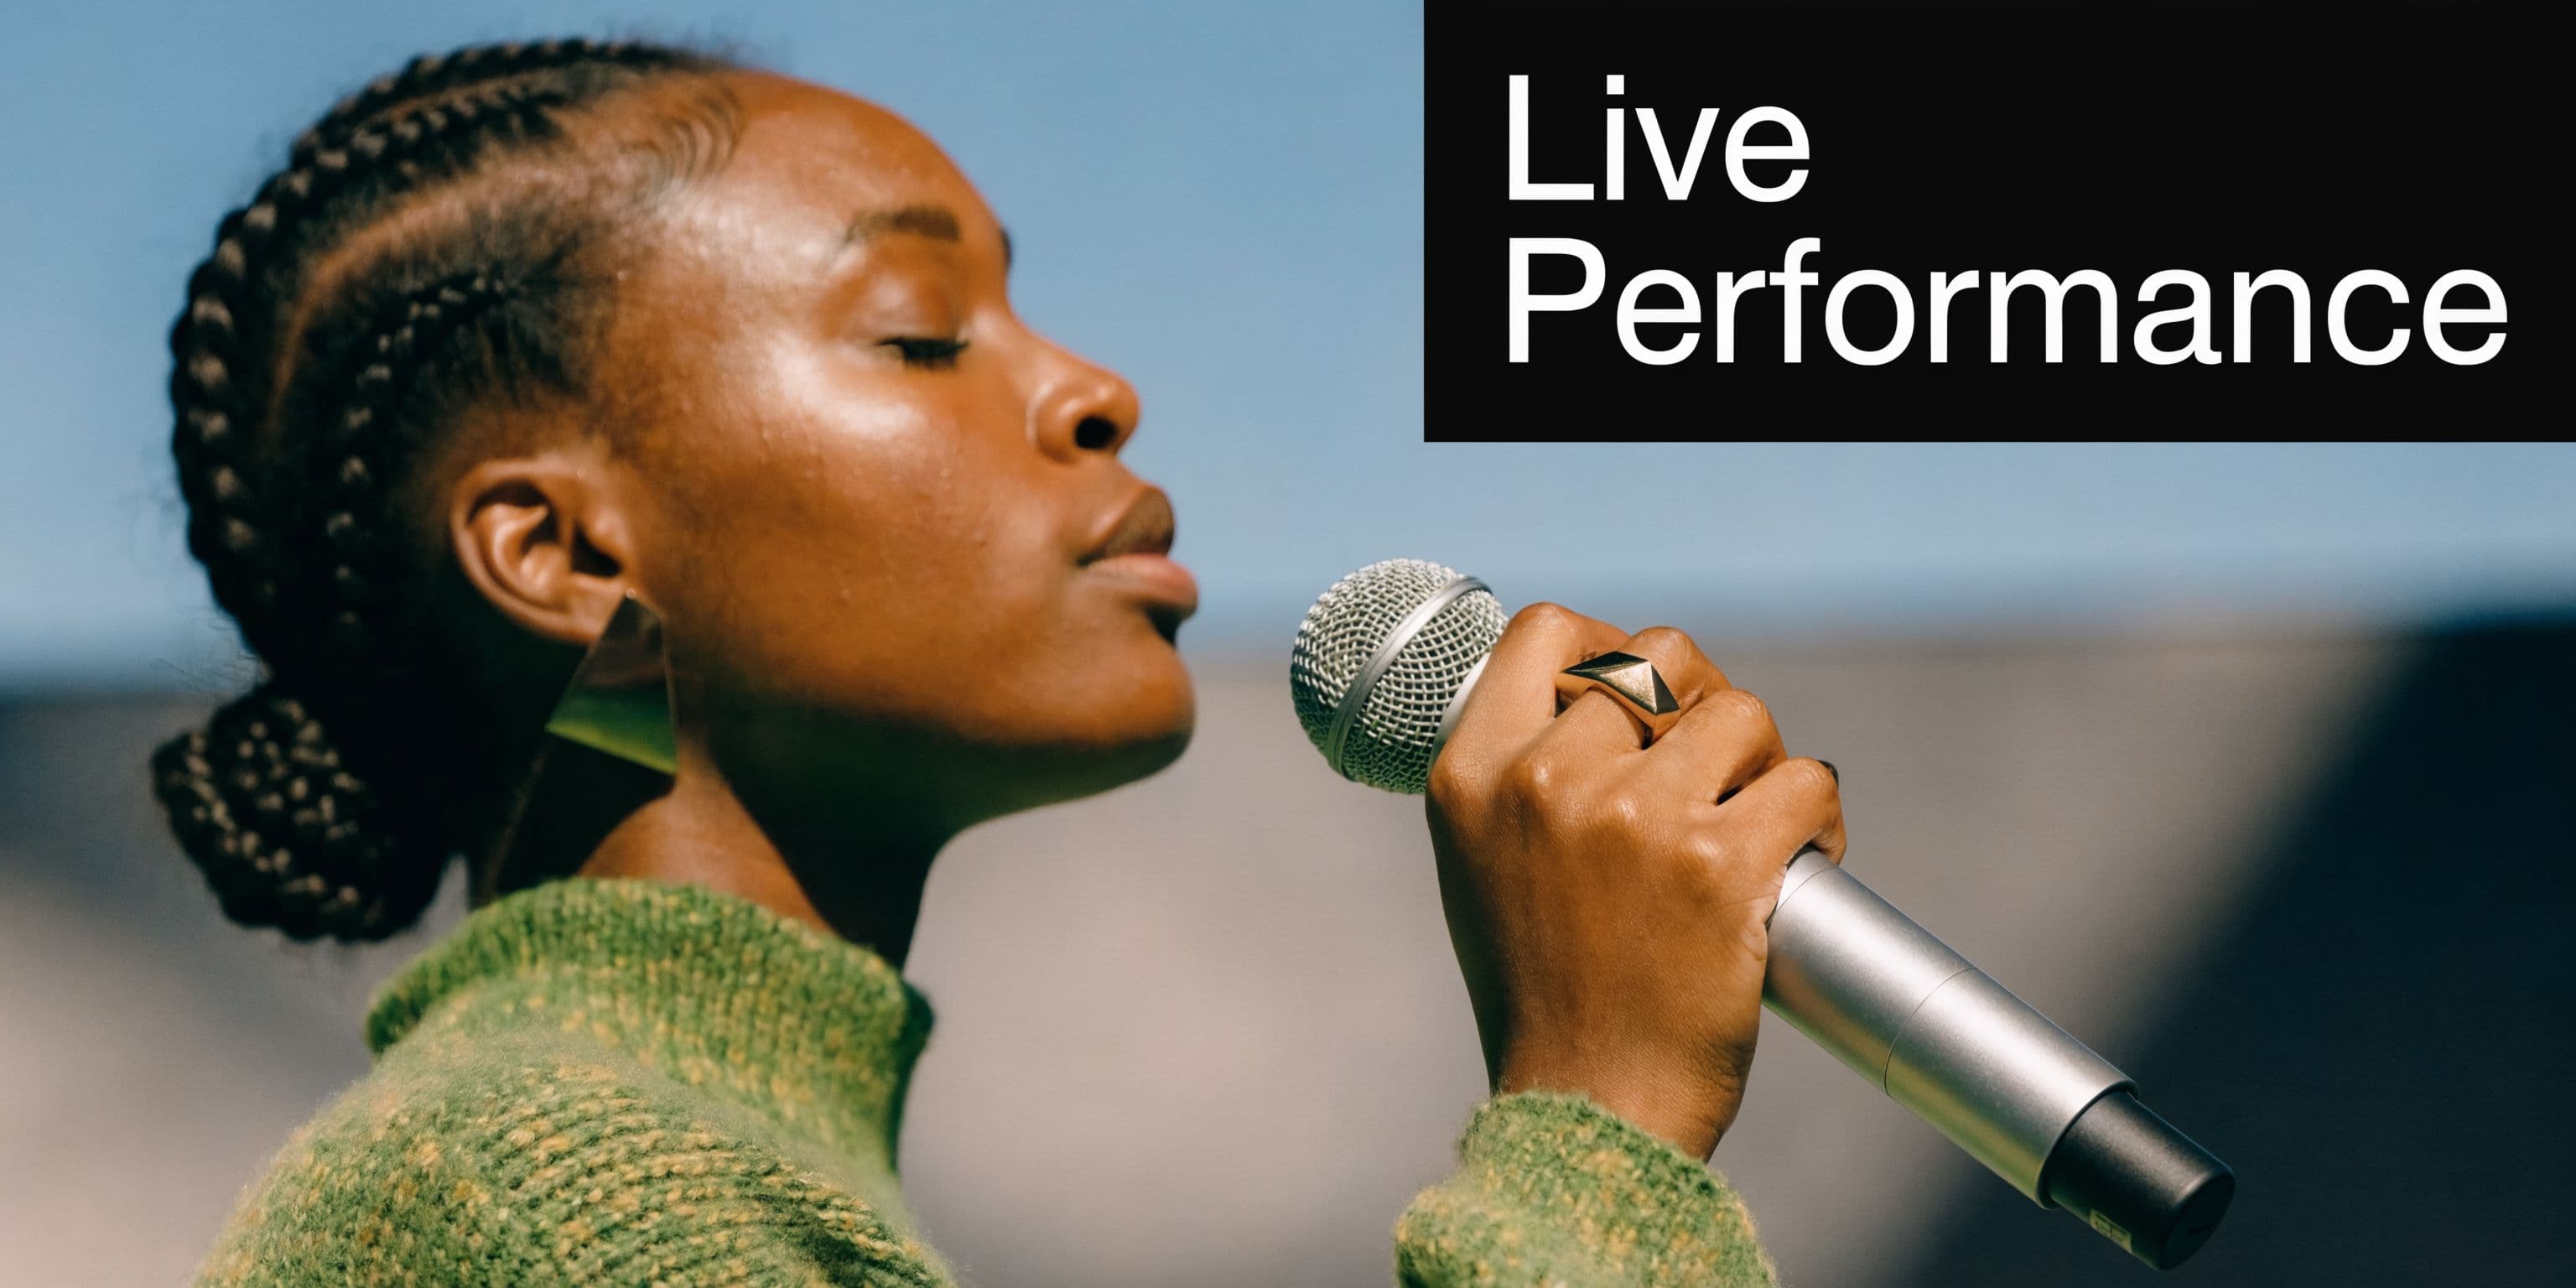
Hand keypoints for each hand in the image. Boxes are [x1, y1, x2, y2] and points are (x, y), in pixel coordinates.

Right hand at [1424, 603, 1846, 1159]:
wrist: (1586, 1112)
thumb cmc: (1545, 994)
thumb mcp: (1484, 865)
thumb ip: (1523, 776)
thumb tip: (1604, 694)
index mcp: (1473, 775)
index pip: (1545, 631)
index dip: (1606, 641)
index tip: (1642, 693)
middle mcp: (1544, 781)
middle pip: (1659, 660)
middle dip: (1703, 706)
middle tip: (1718, 772)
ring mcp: (1633, 817)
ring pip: (1742, 714)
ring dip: (1765, 764)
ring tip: (1759, 827)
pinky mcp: (1719, 865)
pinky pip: (1806, 781)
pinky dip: (1821, 817)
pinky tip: (1803, 862)